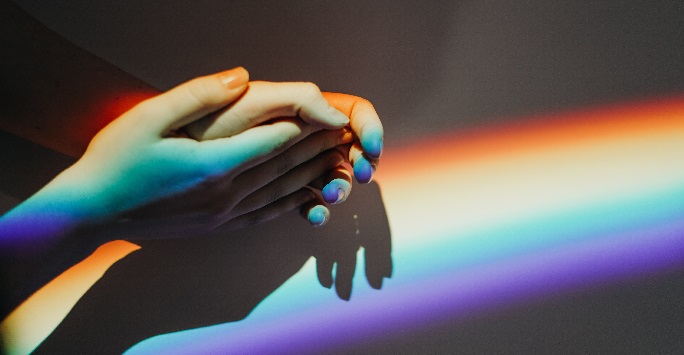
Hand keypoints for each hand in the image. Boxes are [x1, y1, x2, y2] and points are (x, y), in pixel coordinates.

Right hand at [5, 67, 355, 241]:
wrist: (92, 212)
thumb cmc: (116, 160)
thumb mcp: (150, 116)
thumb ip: (199, 95)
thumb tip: (242, 77)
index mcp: (216, 164)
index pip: (278, 139)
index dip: (309, 123)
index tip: (333, 113)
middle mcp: (228, 193)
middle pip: (287, 166)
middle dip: (321, 147)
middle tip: (348, 134)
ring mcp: (225, 215)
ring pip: (283, 191)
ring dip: (314, 174)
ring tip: (338, 162)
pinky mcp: (219, 228)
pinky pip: (267, 215)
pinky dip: (293, 203)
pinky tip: (307, 198)